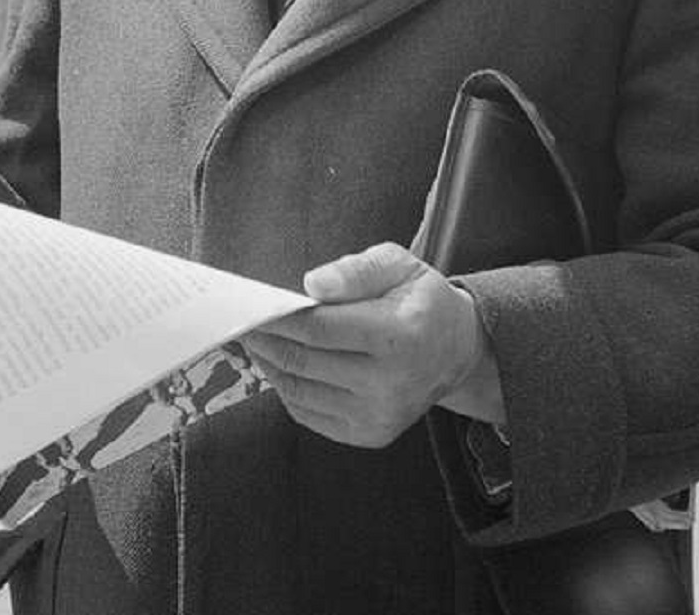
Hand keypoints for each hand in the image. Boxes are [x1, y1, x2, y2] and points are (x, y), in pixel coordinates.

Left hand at [242, 242, 496, 448]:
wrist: (456, 351)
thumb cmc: (421, 301)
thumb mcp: (398, 265)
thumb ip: (356, 271)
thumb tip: (310, 285)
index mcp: (399, 335)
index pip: (319, 329)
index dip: (278, 319)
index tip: (251, 307)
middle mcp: (391, 382)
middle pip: (304, 361)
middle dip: (265, 342)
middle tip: (242, 324)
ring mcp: (379, 415)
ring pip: (300, 391)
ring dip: (270, 366)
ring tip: (257, 343)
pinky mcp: (370, 434)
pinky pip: (310, 414)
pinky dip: (288, 390)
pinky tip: (282, 367)